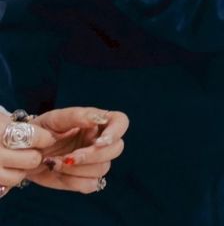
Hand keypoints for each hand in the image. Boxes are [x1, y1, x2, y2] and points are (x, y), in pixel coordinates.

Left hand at [1, 108, 127, 194]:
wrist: (24, 154)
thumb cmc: (40, 131)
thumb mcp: (54, 119)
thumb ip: (77, 116)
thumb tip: (99, 118)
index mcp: (98, 123)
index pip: (121, 122)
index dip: (115, 133)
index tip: (98, 142)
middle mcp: (100, 142)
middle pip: (116, 149)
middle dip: (92, 156)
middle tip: (68, 157)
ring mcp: (95, 162)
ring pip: (102, 169)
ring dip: (77, 169)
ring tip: (55, 162)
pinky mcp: (85, 179)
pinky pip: (91, 185)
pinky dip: (73, 181)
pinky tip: (58, 172)